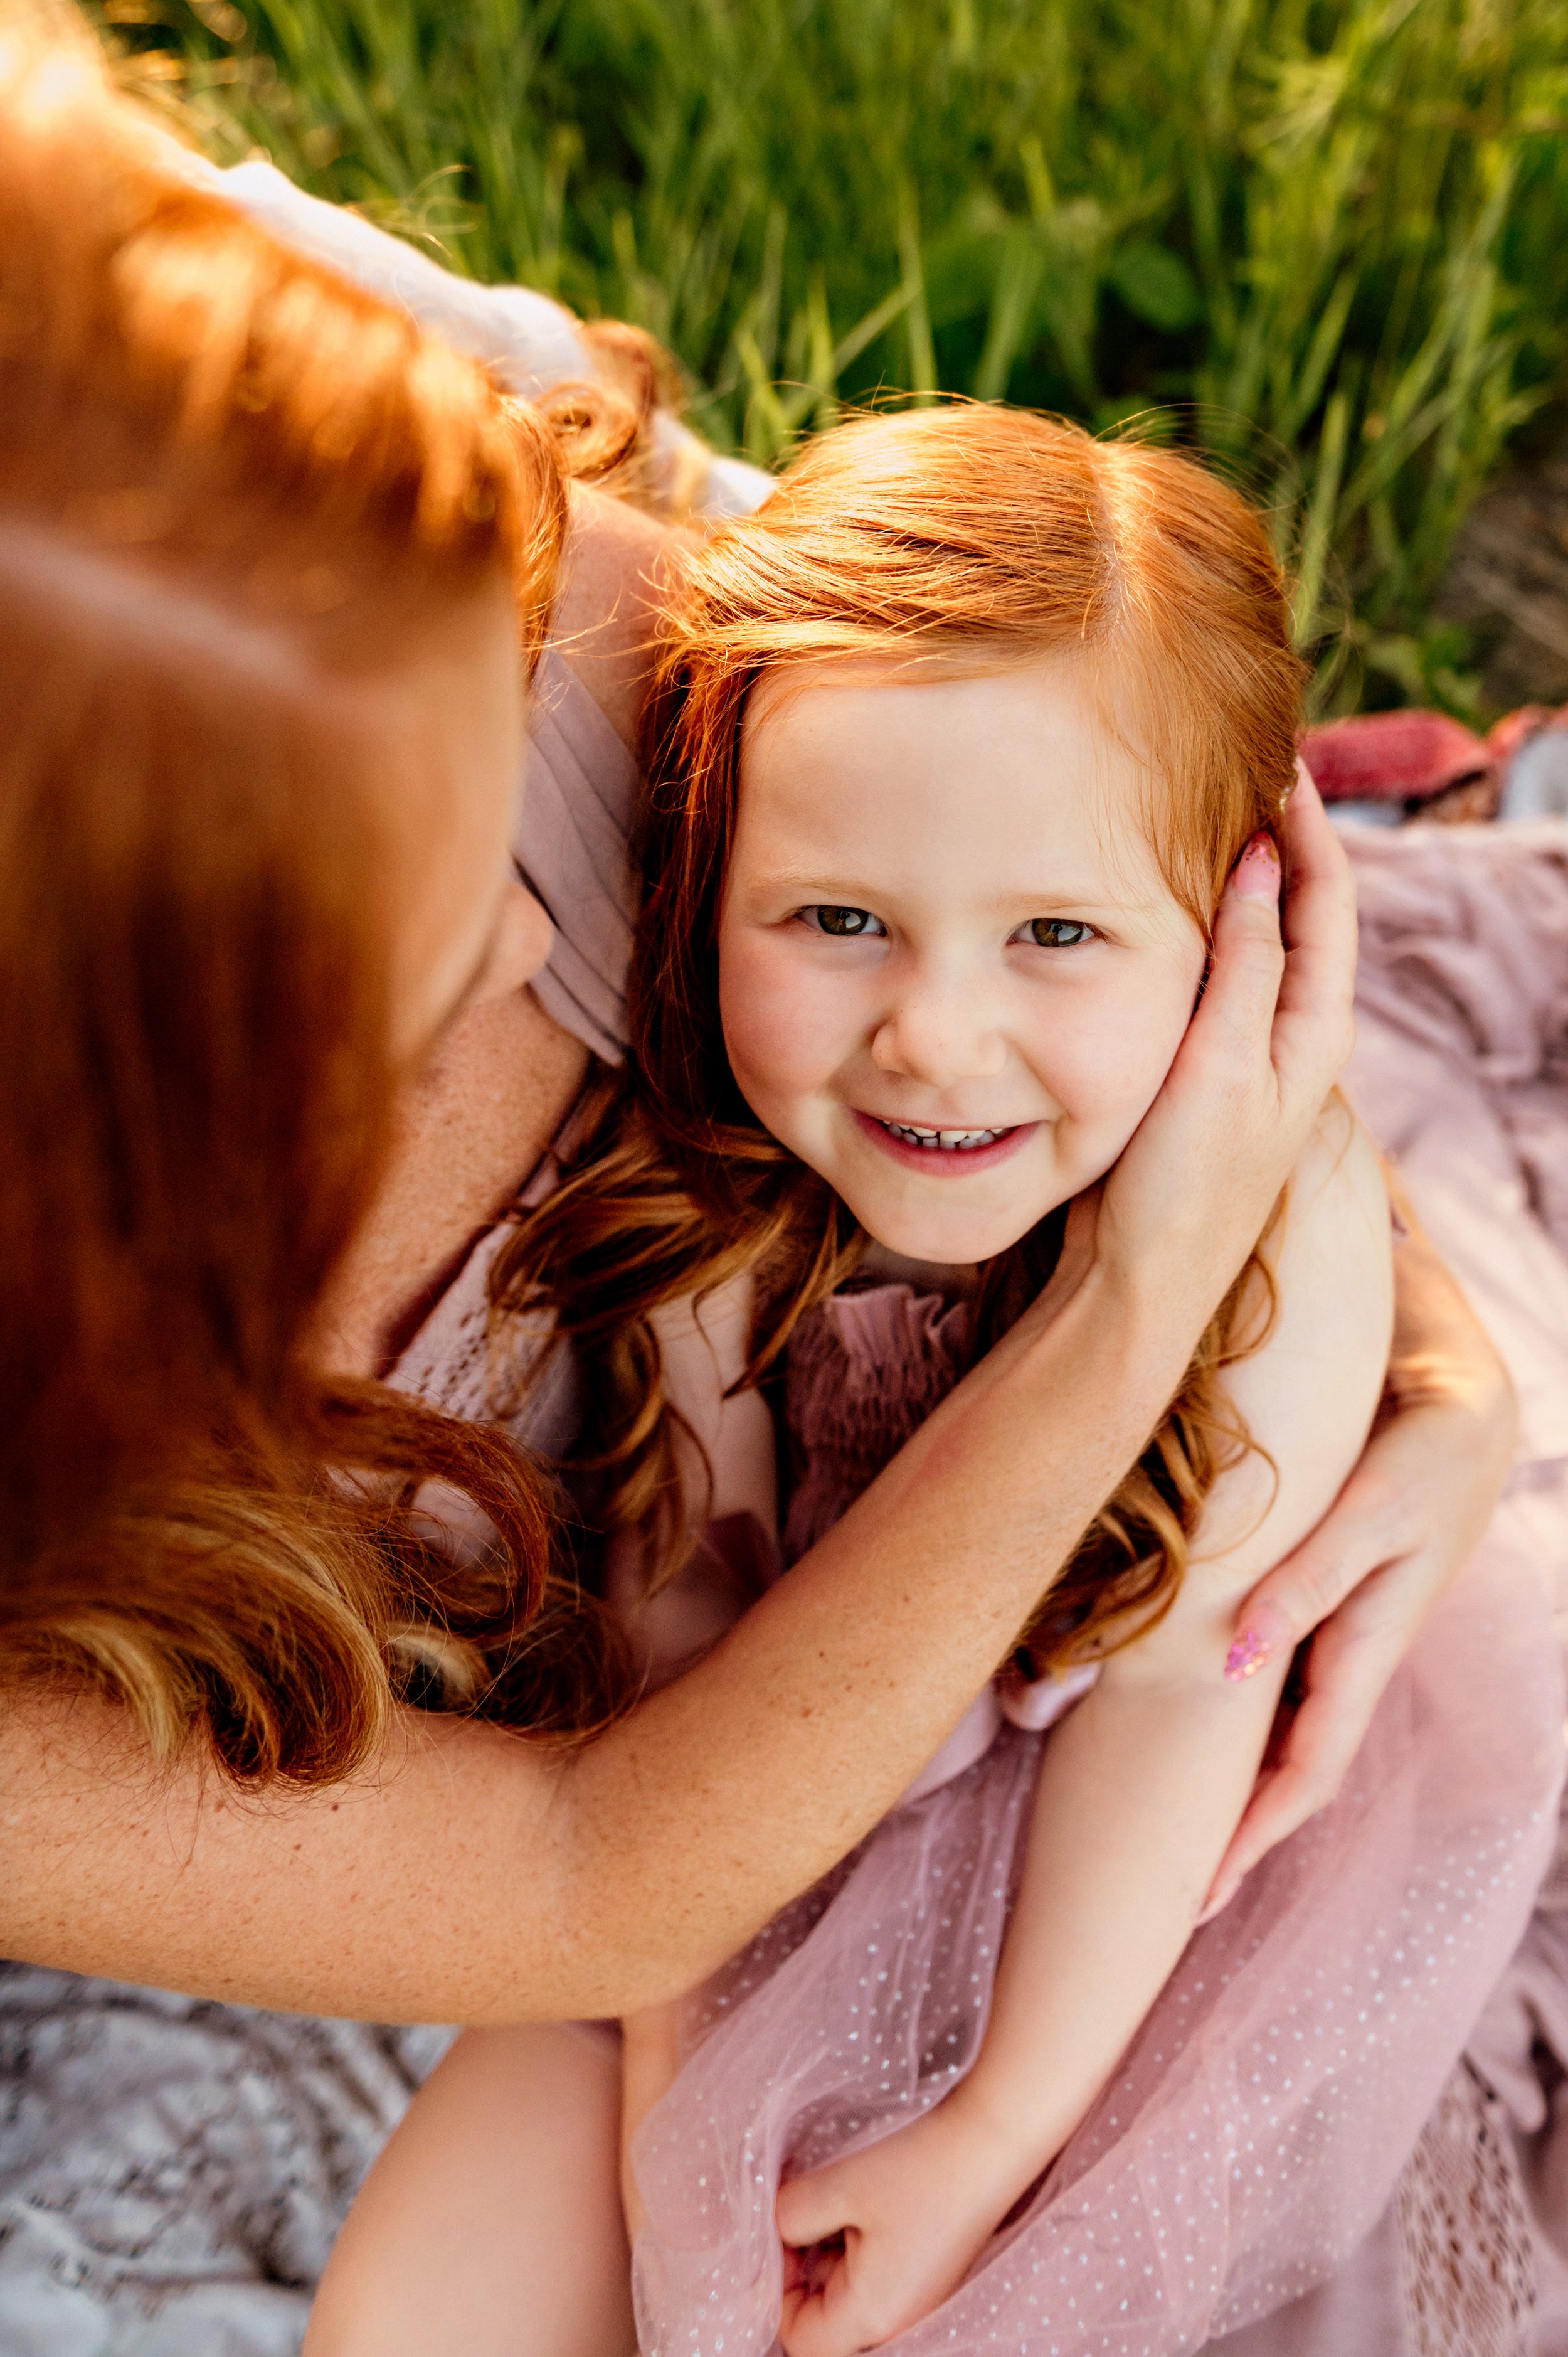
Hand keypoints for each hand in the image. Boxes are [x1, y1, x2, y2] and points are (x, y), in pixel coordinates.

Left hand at [777, 2097, 1022, 2356]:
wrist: (989, 2145)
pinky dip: (857, 2250)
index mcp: (871, 2317)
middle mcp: (896, 2322)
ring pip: (847, 2299)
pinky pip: (875, 2282)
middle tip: (806, 2212)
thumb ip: (790, 2218)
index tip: (785, 2234)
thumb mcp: (838, 2188)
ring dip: (830, 2256)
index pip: (799, 2338)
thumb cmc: (916, 2170)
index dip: (777, 2290)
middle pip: (824, 2322)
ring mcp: (915, 2301)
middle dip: (804, 2270)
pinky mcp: (927, 2277)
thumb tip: (778, 2232)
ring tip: (839, 2202)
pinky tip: (866, 2206)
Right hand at [1097, 767, 1357, 1314]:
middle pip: (1298, 908)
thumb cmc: (1183, 1188)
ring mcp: (1246, 1049)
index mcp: (1314, 1030)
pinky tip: (1150, 903)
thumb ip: (1246, 967)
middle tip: (1228, 767)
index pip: (1329, 897)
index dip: (1307, 823)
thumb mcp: (1220, 1068)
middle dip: (1271, 834)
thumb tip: (1262, 863)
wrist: (1138, 1281)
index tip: (1275, 758)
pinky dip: (1192, 924)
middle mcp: (1291, 1033)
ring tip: (1190, 813)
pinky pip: (1210, 971)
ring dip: (1229, 875)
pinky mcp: (1200, 1065)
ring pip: (1250, 937)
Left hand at [1203, 1201, 1516, 1914]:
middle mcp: (1349, 1653)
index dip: (1252, 1836)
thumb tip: (1239, 1663)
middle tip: (1170, 1891)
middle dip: (1237, 1832)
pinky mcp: (1321, 1595)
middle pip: (1290, 1767)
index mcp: (1365, 1649)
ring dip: (1233, 1776)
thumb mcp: (1367, 1512)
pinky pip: (1275, 1675)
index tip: (1198, 1895)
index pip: (1305, 1772)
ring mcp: (1337, 1629)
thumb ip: (1306, 1581)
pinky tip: (1189, 1717)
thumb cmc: (1418, 1452)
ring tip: (1169, 1821)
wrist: (1458, 1402)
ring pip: (1279, 1725)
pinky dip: (1236, 1710)